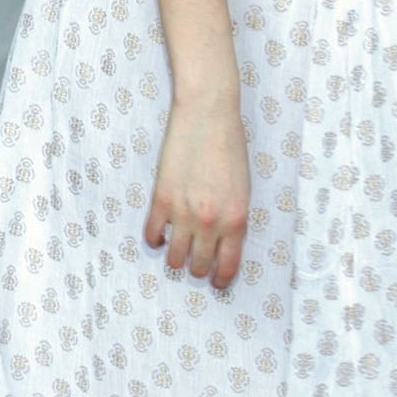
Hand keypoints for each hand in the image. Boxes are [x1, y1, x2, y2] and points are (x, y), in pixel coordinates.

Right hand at [143, 93, 250, 290]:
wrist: (208, 113)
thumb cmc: (231, 146)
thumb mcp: (243, 188)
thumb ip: (234, 219)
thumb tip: (222, 244)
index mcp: (236, 220)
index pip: (227, 266)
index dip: (221, 280)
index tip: (216, 283)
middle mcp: (210, 222)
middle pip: (199, 266)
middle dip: (198, 269)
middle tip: (195, 264)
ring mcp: (183, 212)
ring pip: (174, 258)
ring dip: (175, 259)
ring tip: (176, 251)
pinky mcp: (161, 198)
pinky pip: (153, 235)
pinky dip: (155, 239)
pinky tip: (159, 234)